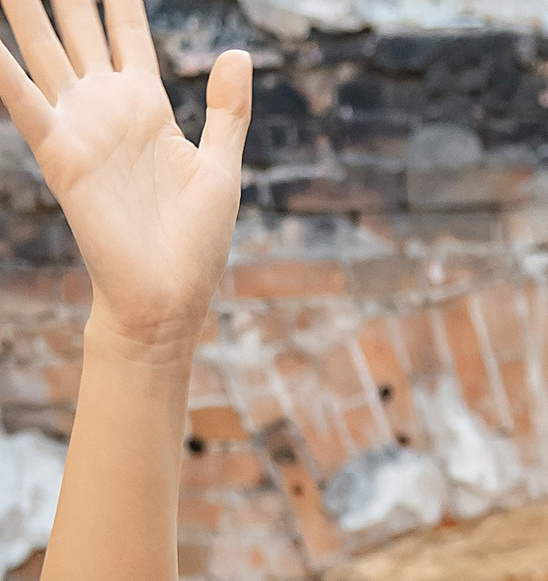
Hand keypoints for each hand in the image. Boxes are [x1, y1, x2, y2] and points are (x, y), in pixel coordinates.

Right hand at [0, 0, 250, 365]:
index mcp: (147, 104)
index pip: (125, 29)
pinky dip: (2, 70)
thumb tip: (238, 53)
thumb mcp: (221, 169)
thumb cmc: (197, 244)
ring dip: (22, 10)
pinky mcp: (61, 154)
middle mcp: (107, 105)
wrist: (169, 299)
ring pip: (42, 48)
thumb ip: (227, 111)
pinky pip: (24, 102)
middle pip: (76, 25)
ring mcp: (81, 126)